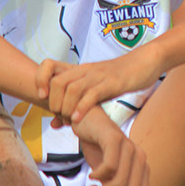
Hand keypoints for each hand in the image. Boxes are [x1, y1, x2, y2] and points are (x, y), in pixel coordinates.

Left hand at [36, 48, 161, 123]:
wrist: (145, 62)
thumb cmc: (118, 78)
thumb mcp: (94, 89)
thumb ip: (75, 104)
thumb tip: (54, 123)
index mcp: (79, 70)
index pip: (48, 64)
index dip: (40, 79)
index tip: (42, 95)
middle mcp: (85, 71)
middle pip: (57, 81)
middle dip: (53, 101)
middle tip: (59, 114)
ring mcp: (98, 76)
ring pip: (72, 88)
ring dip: (65, 107)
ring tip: (68, 118)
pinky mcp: (112, 83)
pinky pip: (92, 95)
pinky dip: (82, 108)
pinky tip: (78, 119)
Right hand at [71, 106, 149, 185]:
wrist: (87, 120)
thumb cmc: (98, 148)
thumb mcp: (107, 176)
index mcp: (142, 168)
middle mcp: (140, 157)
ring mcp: (129, 146)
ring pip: (120, 184)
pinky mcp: (115, 138)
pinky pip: (109, 168)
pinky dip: (97, 177)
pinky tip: (91, 176)